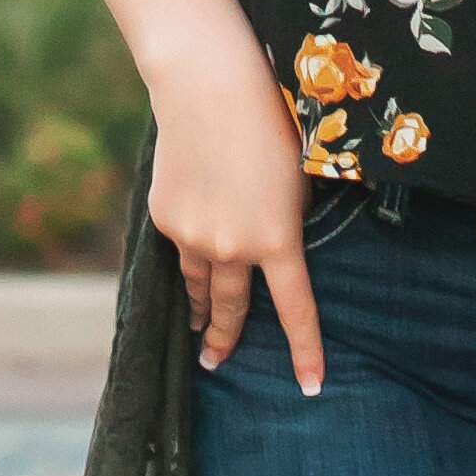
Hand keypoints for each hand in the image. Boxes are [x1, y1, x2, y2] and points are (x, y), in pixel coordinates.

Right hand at [146, 45, 324, 393]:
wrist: (209, 88)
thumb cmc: (270, 120)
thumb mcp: (300, 175)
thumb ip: (289, 218)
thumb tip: (275, 243)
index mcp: (277, 240)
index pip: (295, 311)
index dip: (304, 351)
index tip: (310, 387)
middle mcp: (232, 248)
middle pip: (229, 309)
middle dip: (224, 339)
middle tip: (217, 362)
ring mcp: (193, 236)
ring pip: (199, 283)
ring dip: (200, 304)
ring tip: (198, 324)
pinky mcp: (165, 217)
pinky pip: (179, 247)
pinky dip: (187, 250)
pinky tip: (189, 241)